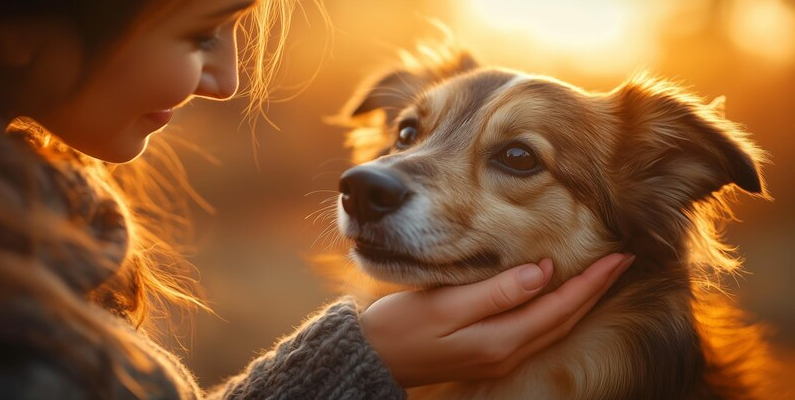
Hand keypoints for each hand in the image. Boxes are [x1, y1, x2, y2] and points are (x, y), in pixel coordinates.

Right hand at [360, 253, 634, 386]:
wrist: (373, 359)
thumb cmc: (401, 327)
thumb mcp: (444, 305)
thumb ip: (495, 292)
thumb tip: (543, 272)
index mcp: (500, 340)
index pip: (559, 307)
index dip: (592, 282)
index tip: (619, 257)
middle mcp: (506, 353)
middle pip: (564, 319)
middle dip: (596, 290)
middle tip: (623, 260)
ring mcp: (498, 357)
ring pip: (553, 326)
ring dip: (580, 300)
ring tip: (600, 275)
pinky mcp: (487, 353)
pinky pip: (536, 330)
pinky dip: (556, 309)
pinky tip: (557, 294)